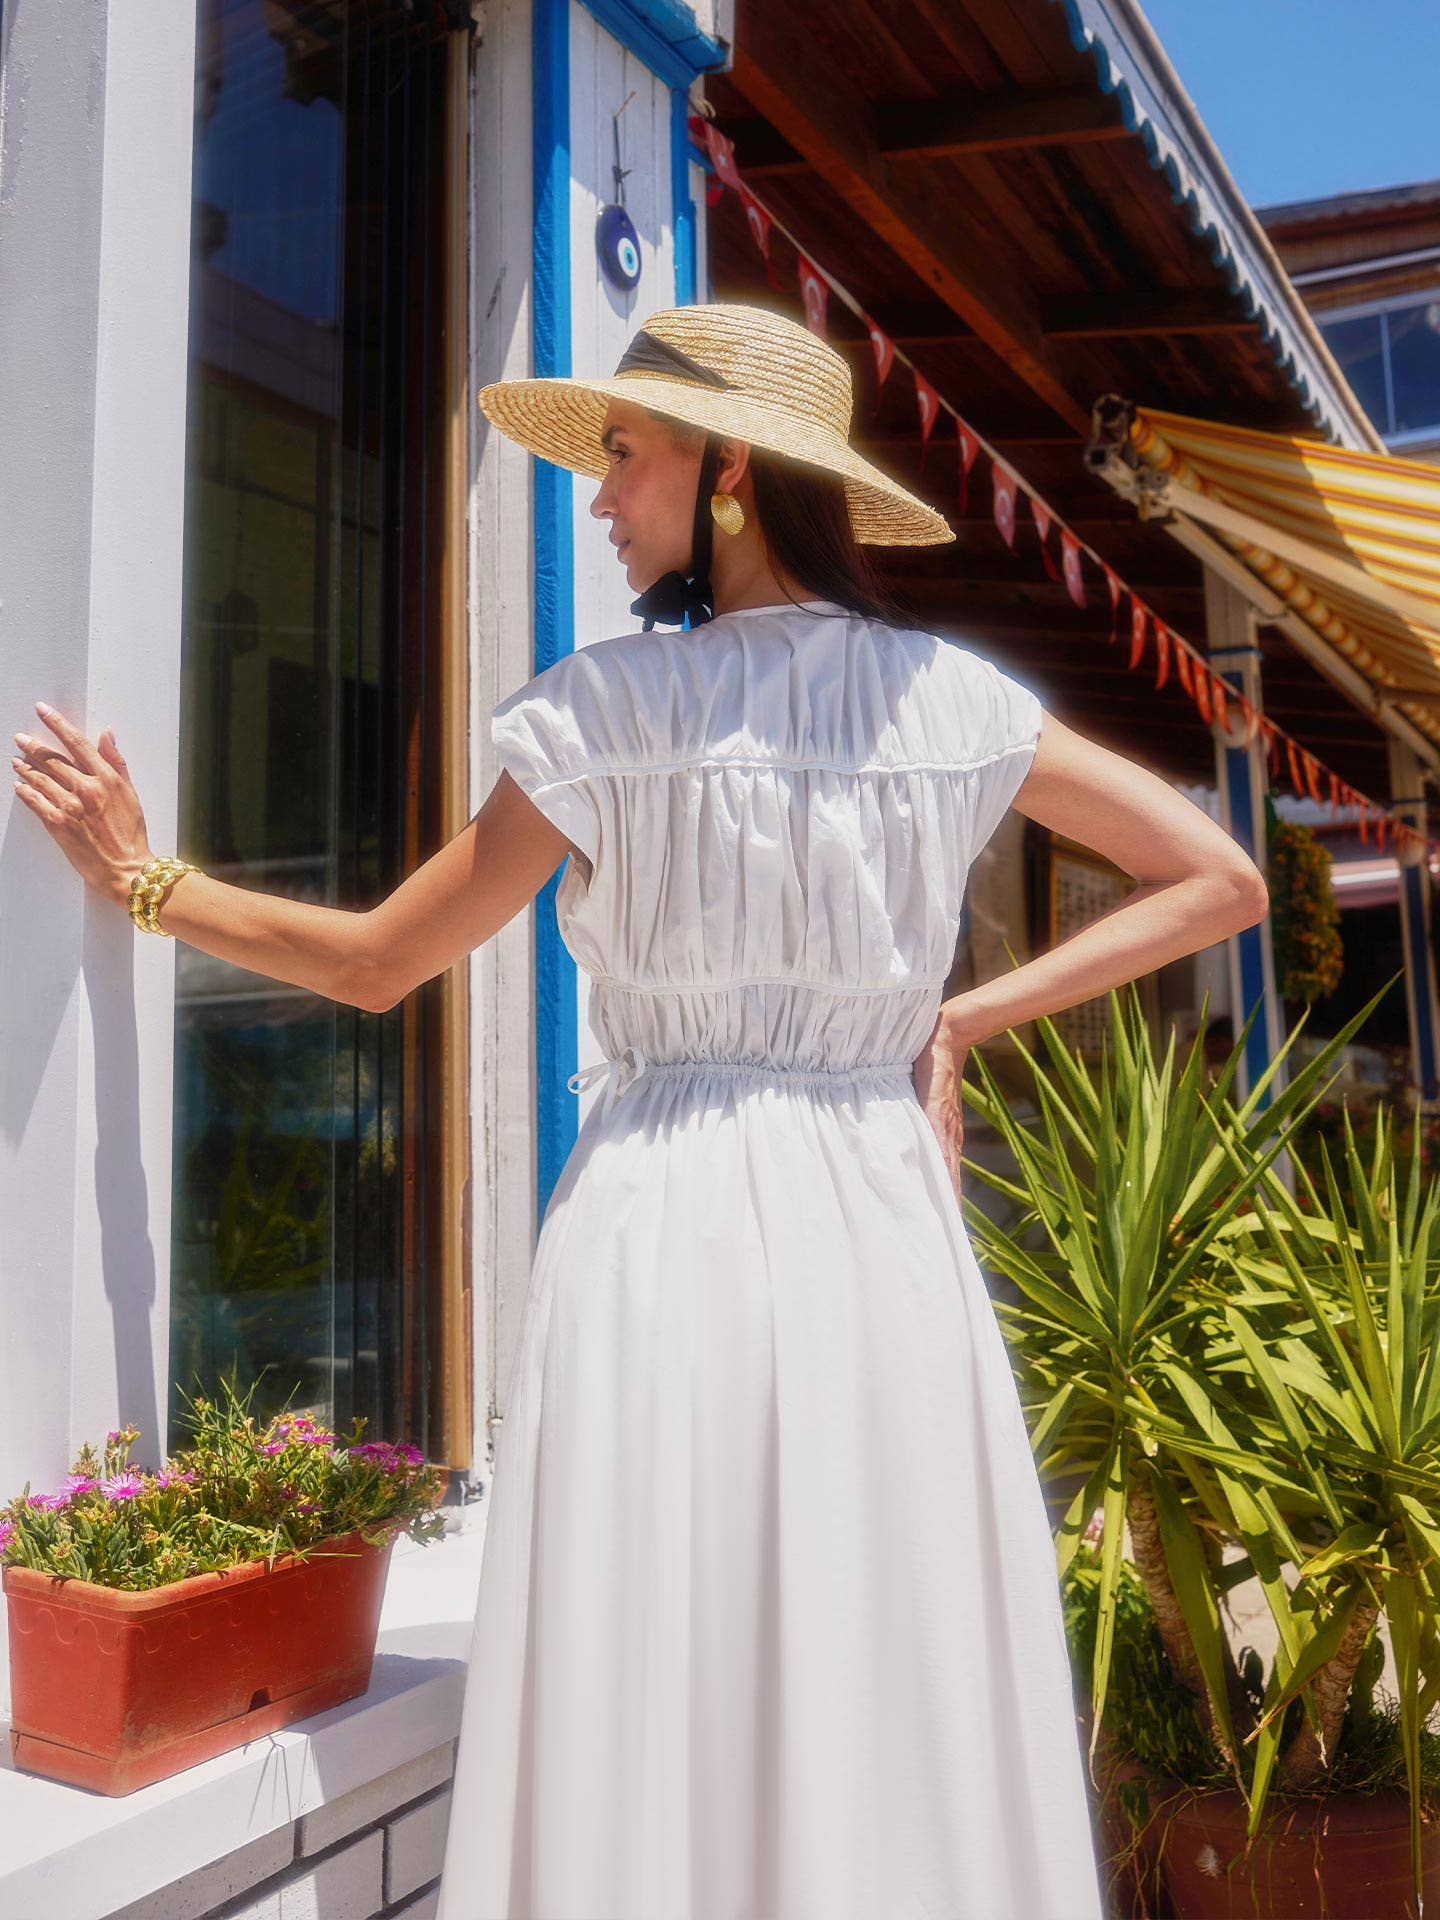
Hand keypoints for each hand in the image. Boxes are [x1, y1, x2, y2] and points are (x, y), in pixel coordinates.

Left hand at [12, 703, 153, 907]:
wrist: (125, 869)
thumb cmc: (131, 835)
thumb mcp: (131, 793)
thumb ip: (116, 762)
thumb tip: (106, 735)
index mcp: (106, 778)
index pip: (77, 742)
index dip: (57, 724)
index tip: (43, 710)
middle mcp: (86, 788)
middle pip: (52, 759)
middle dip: (32, 746)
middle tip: (20, 738)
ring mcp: (70, 806)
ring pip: (40, 778)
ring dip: (25, 767)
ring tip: (16, 761)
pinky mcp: (58, 824)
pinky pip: (35, 802)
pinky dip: (25, 791)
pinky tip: (20, 786)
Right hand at [913, 1006, 973, 1206]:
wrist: (947, 1034)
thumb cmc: (932, 1062)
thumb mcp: (923, 1094)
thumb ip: (916, 1113)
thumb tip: (900, 1132)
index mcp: (945, 1131)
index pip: (945, 1171)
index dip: (946, 1197)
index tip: (944, 1225)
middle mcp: (949, 1132)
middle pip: (949, 1176)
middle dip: (947, 1205)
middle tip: (944, 1235)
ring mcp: (944, 1121)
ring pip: (947, 1165)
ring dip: (947, 1191)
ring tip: (947, 1219)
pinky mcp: (937, 1108)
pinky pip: (938, 1141)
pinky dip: (940, 1164)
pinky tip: (940, 1182)